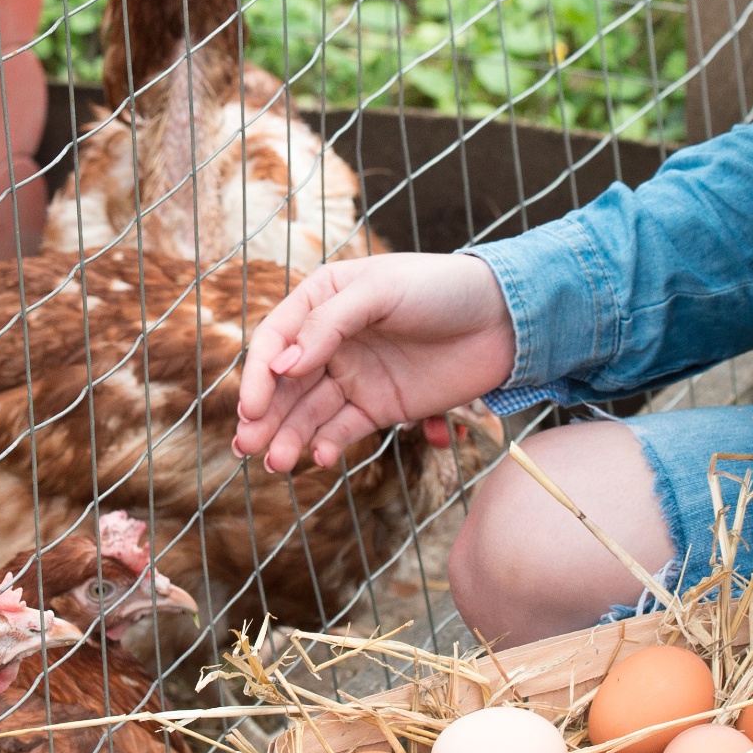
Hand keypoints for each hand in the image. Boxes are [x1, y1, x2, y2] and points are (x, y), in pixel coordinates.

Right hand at [234, 253, 514, 472]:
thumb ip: (328, 326)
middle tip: (246, 447)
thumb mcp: (380, 292)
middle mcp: (330, 341)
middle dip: (264, 416)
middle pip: (285, 383)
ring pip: (308, 412)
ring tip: (276, 463)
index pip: (275, 340)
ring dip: (288, 437)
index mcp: (321, 300)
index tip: (253, 406)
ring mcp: (354, 376)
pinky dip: (328, 446)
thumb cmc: (441, 288)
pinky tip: (320, 458)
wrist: (506, 319)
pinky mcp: (380, 407)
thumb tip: (283, 365)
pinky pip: (343, 430)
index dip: (260, 374)